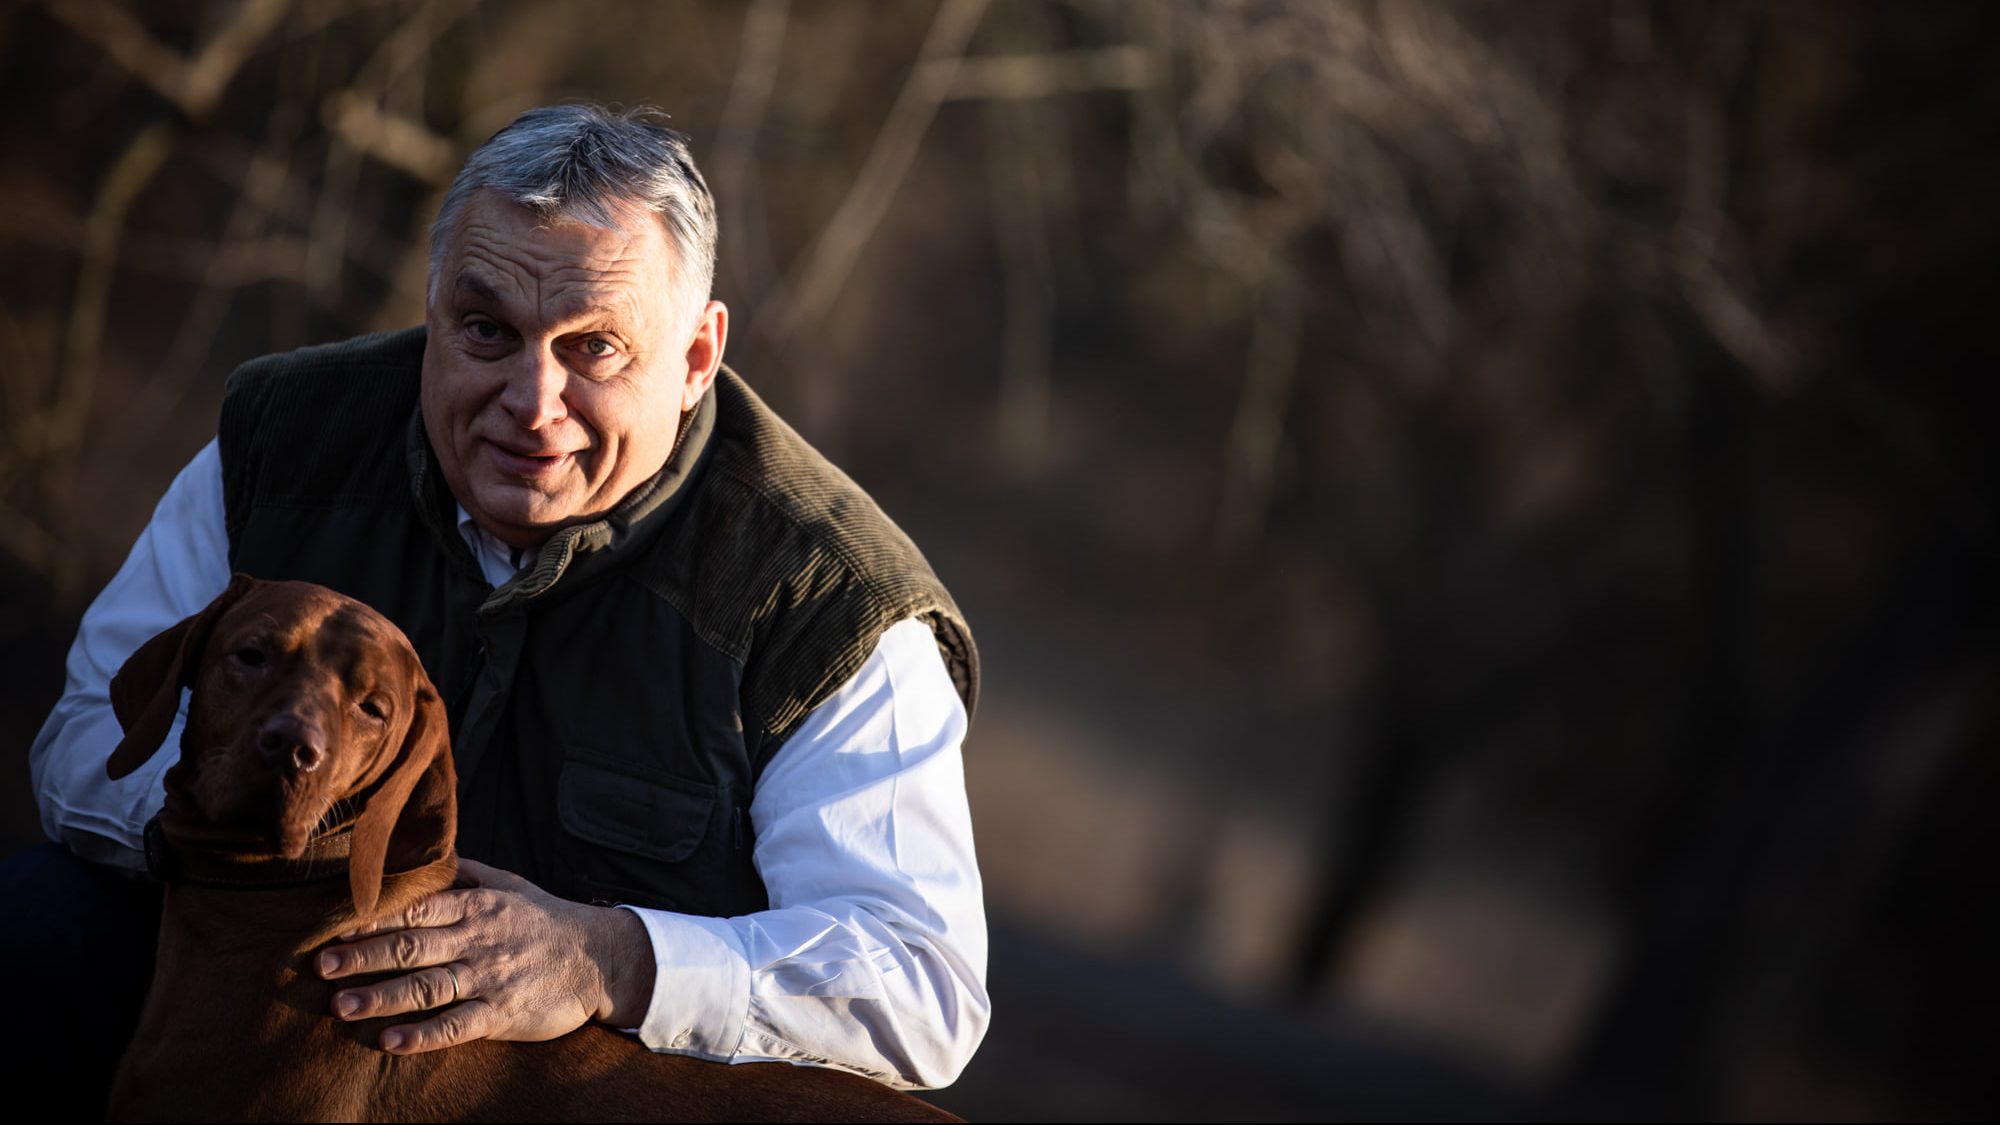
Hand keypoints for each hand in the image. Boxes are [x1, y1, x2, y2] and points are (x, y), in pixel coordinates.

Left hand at [316, 857, 655, 1053]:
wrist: (599, 957)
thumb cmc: (545, 920)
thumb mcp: (508, 885)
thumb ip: (465, 874)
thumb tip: (424, 856)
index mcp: (475, 906)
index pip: (415, 909)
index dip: (372, 919)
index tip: (333, 927)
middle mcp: (476, 939)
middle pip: (411, 946)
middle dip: (363, 956)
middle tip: (321, 966)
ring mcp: (488, 977)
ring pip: (426, 987)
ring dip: (381, 996)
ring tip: (340, 1006)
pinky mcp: (502, 1013)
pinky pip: (457, 1025)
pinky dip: (422, 1035)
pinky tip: (391, 1042)